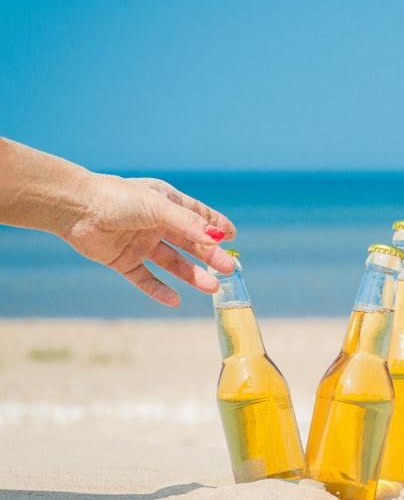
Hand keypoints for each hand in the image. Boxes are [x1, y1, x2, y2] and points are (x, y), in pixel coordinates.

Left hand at [62, 174, 237, 305]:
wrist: (75, 209)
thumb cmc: (118, 198)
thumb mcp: (158, 207)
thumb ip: (188, 223)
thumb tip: (218, 238)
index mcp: (166, 203)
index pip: (197, 216)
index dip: (215, 225)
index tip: (232, 237)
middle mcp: (155, 224)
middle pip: (189, 243)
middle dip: (210, 256)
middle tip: (229, 270)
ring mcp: (140, 243)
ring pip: (172, 263)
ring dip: (192, 275)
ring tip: (212, 288)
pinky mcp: (123, 261)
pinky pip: (145, 279)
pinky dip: (159, 290)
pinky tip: (175, 300)